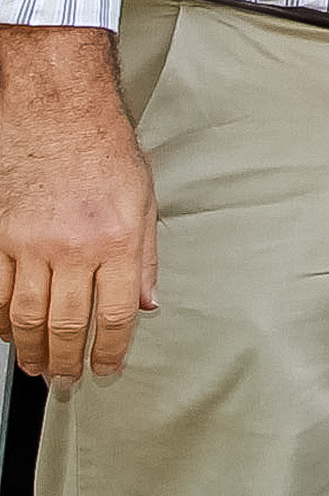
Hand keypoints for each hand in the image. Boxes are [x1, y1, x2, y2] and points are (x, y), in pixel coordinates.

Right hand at [0, 27, 155, 385]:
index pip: (117, 315)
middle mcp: (73, 247)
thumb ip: (145, 259)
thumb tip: (147, 305)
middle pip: (67, 323)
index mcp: (117, 241)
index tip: (106, 371)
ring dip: (30, 349)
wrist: (57, 114)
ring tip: (35, 367)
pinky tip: (6, 332)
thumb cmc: (104, 152)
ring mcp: (29, 243)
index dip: (111, 351)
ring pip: (26, 315)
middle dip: (66, 361)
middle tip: (66, 381)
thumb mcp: (145, 202)